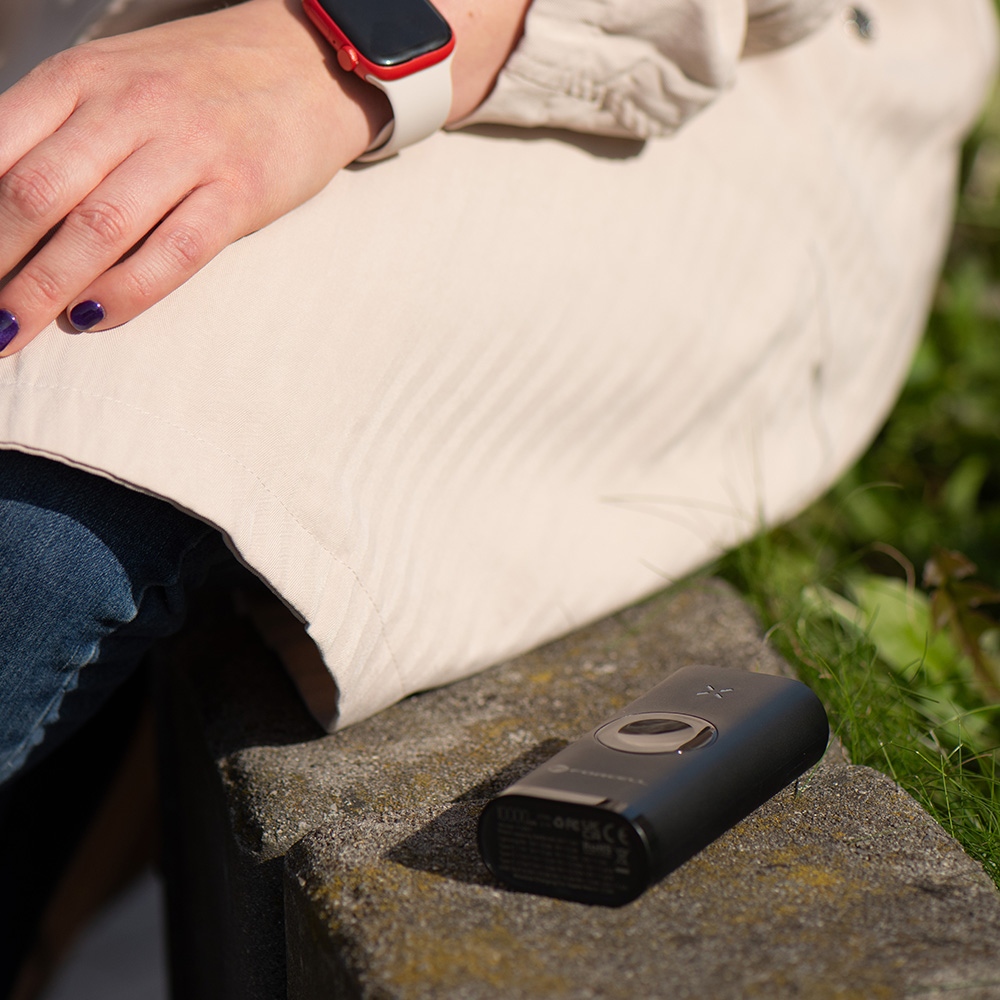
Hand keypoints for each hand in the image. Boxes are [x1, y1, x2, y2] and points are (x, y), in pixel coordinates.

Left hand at [0, 0, 388, 355]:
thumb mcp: (114, 81)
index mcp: (83, 76)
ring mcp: (189, 149)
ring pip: (98, 227)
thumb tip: (5, 210)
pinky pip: (174, 251)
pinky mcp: (240, 191)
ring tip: (11, 333)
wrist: (305, 63)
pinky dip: (125, 291)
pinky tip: (91, 318)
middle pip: (37, 193)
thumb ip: (58, 131)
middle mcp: (130, 106)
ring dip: (43, 289)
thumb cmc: (201, 82)